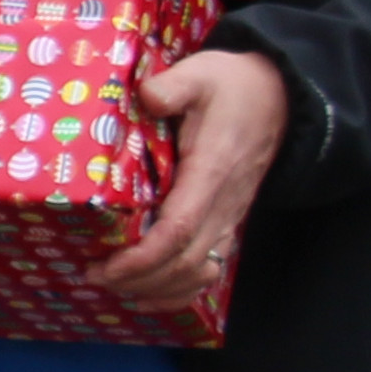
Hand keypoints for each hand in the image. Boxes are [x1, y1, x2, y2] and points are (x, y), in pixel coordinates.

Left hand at [91, 46, 290, 309]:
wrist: (278, 98)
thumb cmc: (233, 87)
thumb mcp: (203, 74)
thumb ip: (173, 86)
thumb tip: (147, 95)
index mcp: (210, 172)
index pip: (178, 230)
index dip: (142, 257)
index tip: (105, 266)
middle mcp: (222, 204)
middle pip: (184, 262)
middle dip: (137, 278)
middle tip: (91, 274)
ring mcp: (228, 217)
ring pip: (198, 273)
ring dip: (155, 288)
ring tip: (111, 286)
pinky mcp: (227, 221)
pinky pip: (209, 269)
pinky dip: (180, 292)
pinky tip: (148, 297)